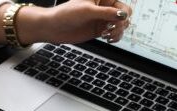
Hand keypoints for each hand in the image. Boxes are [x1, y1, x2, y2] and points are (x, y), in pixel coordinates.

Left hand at [17, 0, 131, 44]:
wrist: (52, 28)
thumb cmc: (66, 14)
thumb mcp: (87, 11)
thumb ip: (106, 13)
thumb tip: (123, 15)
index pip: (121, 5)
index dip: (123, 13)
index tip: (118, 20)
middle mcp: (103, 8)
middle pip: (124, 16)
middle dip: (121, 23)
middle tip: (111, 29)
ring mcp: (101, 20)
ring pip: (120, 25)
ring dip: (118, 31)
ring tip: (108, 35)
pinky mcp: (98, 30)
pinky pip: (113, 33)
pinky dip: (114, 37)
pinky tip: (108, 39)